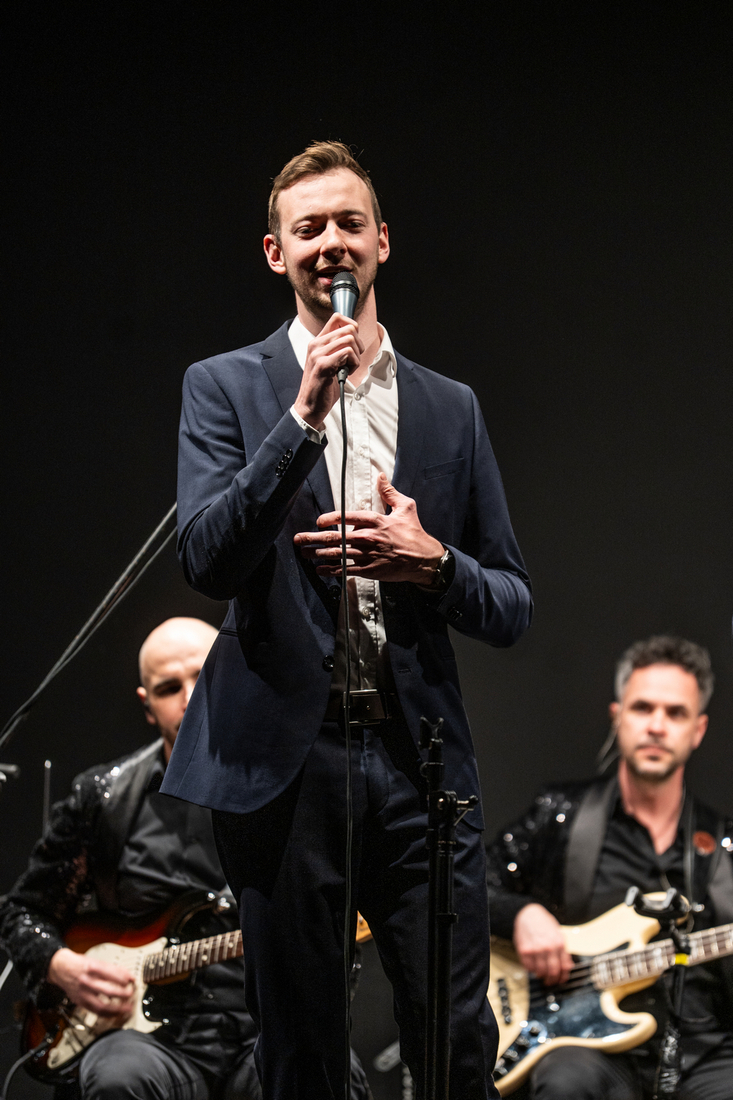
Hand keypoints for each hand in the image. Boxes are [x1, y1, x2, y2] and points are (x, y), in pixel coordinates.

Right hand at [47, 947, 135, 1018]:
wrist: (62, 969)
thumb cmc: (81, 964)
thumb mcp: (97, 961)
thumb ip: (112, 969)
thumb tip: (128, 976)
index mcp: (92, 968)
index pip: (111, 975)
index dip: (124, 978)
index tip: (132, 980)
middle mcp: (87, 981)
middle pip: (108, 991)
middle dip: (122, 994)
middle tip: (131, 994)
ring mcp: (83, 994)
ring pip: (101, 1006)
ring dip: (116, 1009)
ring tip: (126, 1009)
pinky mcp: (80, 1002)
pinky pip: (95, 1011)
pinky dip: (107, 1014)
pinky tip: (115, 1013)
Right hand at [293, 313, 363, 429]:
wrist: (309, 407)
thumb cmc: (322, 387)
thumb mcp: (329, 362)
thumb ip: (337, 348)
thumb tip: (354, 335)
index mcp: (317, 342)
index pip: (337, 318)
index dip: (352, 326)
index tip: (354, 343)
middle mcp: (316, 344)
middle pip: (348, 328)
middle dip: (358, 345)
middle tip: (352, 361)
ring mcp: (318, 354)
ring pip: (350, 340)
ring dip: (356, 356)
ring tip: (348, 368)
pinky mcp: (323, 365)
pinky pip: (348, 353)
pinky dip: (353, 364)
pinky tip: (346, 373)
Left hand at [294, 472, 443, 583]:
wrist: (423, 559)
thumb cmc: (414, 533)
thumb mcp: (405, 507)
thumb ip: (389, 492)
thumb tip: (381, 475)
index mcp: (374, 520)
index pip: (345, 517)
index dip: (328, 518)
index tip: (318, 521)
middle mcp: (367, 537)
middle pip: (335, 537)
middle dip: (314, 538)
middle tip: (299, 538)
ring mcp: (366, 555)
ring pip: (336, 554)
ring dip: (317, 554)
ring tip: (304, 552)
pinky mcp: (368, 570)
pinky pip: (345, 570)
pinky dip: (330, 570)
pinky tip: (319, 569)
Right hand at [513, 904, 572, 985]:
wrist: (529, 913)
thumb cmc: (544, 923)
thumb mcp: (558, 934)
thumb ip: (563, 951)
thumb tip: (567, 966)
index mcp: (560, 943)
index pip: (564, 967)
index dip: (563, 977)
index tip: (561, 981)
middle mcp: (548, 947)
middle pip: (553, 972)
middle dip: (552, 980)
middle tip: (550, 982)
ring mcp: (536, 950)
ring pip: (540, 972)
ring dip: (541, 975)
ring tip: (541, 974)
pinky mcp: (524, 951)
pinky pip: (529, 967)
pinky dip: (531, 969)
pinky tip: (533, 966)